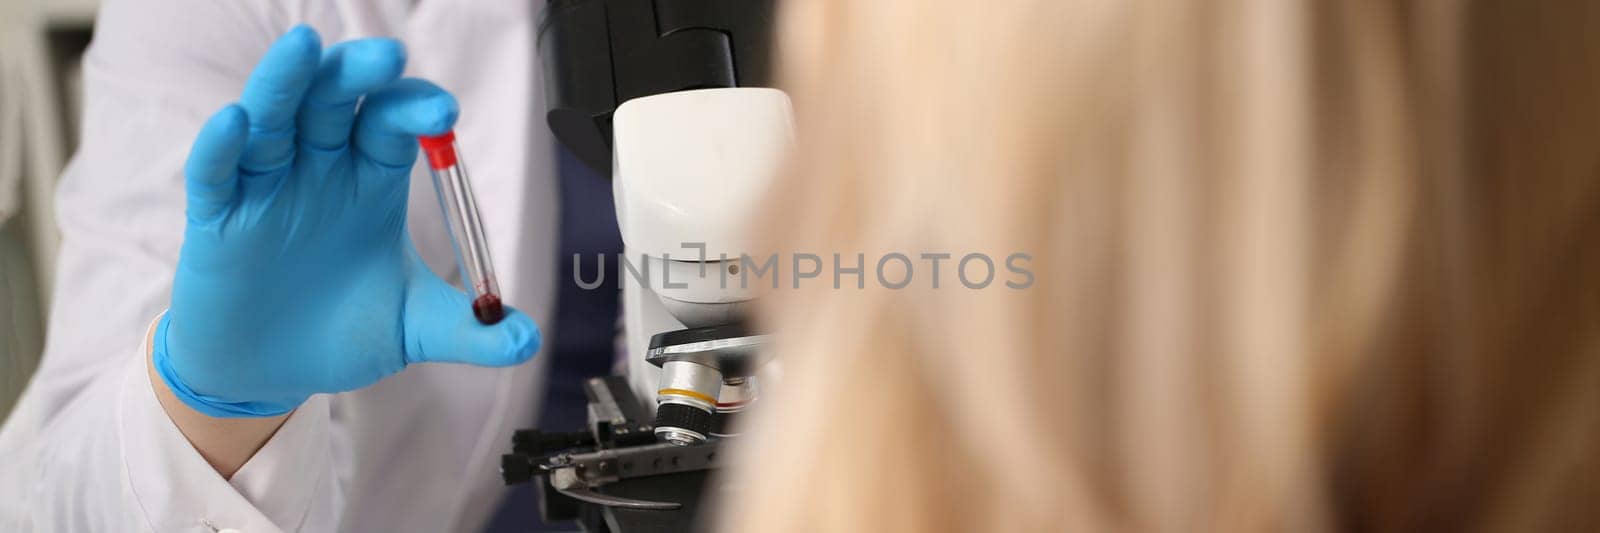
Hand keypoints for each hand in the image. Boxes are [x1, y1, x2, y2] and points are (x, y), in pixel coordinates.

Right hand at [154, 25, 539, 417]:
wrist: (269, 371)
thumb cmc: (340, 333)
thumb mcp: (414, 329)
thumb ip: (470, 333)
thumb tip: (527, 342)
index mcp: (371, 179)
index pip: (392, 124)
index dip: (414, 109)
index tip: (444, 112)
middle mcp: (319, 169)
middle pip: (335, 103)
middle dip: (359, 76)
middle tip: (388, 58)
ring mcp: (266, 186)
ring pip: (273, 118)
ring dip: (286, 82)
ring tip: (306, 48)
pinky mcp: (218, 217)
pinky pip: (216, 173)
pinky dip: (221, 146)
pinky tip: (236, 123)